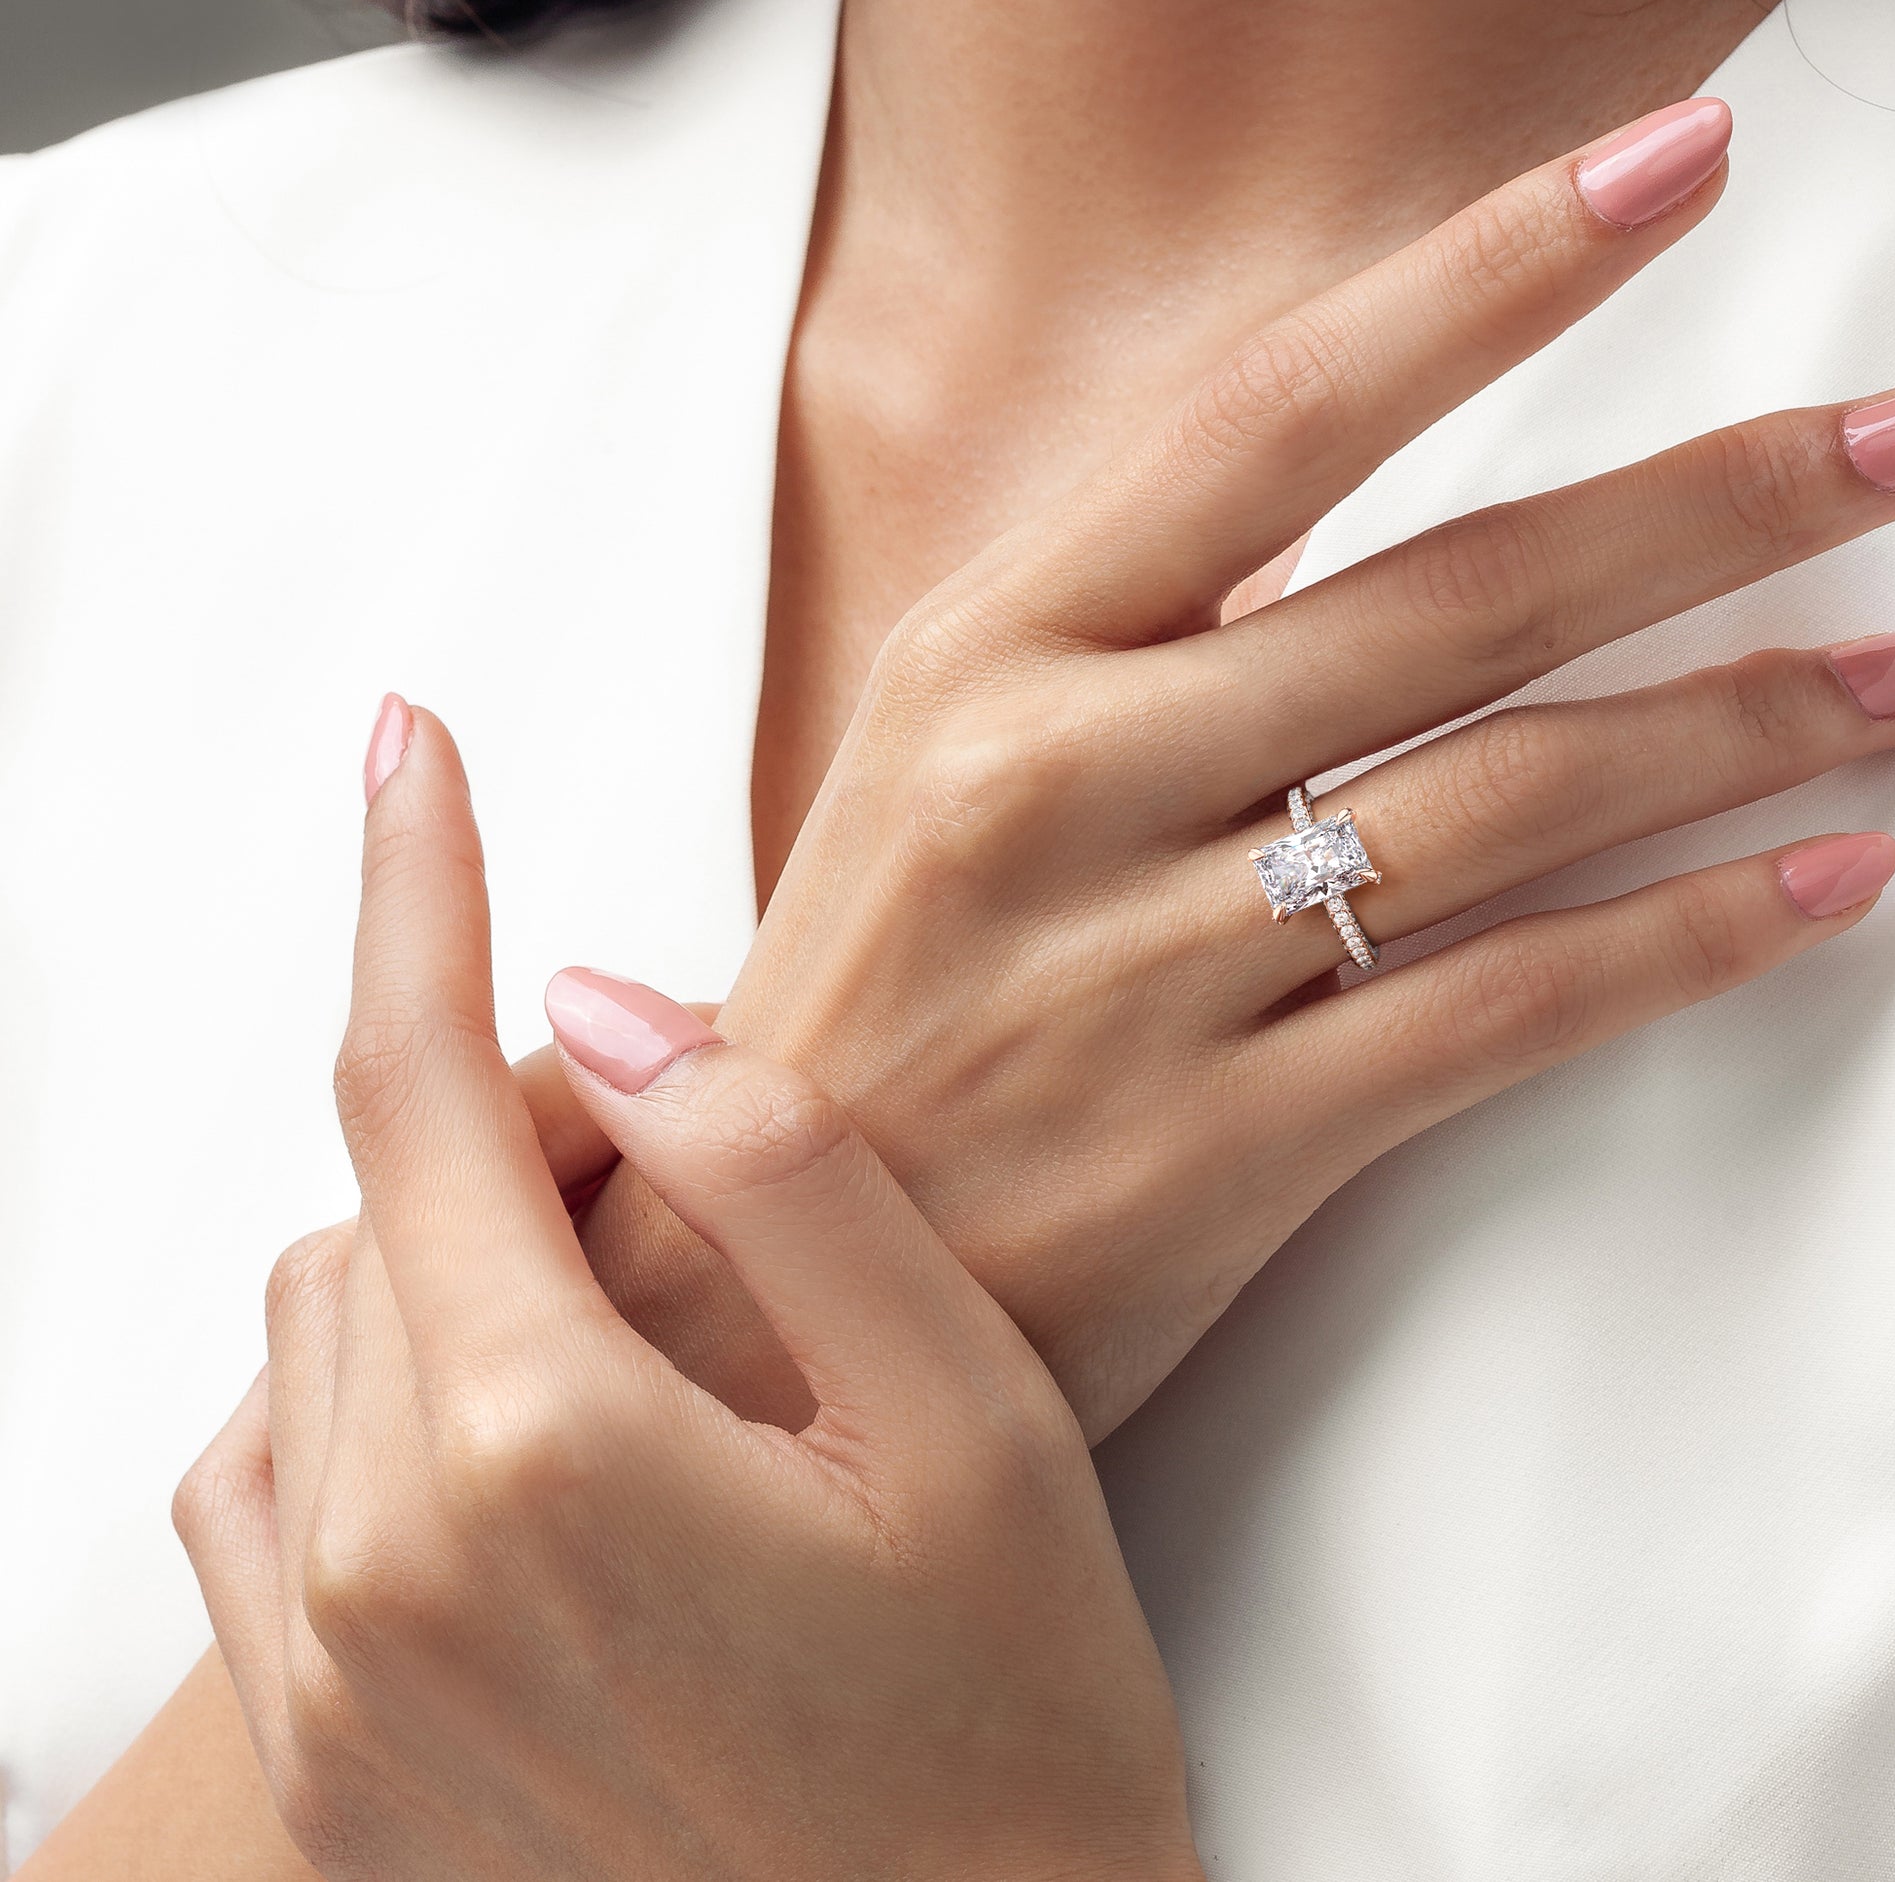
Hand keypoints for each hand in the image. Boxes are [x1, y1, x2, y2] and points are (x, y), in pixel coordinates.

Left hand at [174, 712, 1201, 1881]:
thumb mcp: (975, 1420)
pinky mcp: (328, 1768)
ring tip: (652, 1350)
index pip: (423, 1085)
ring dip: (454, 1269)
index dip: (422, 884)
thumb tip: (606, 1007)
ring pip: (318, 1329)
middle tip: (695, 1191)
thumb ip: (785, 1179)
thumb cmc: (1012, 1735)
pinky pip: (265, 1481)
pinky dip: (369, 1399)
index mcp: (542, 1454)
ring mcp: (330, 1688)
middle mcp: (379, 1573)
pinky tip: (529, 1445)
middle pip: (379, 1204)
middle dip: (516, 1135)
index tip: (408, 743)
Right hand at [578, 98, 1894, 1439]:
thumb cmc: (858, 1009)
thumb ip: (1124, 641)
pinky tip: (1813, 888)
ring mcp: (1133, 970)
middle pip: (1450, 599)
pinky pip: (1501, 1012)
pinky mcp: (1210, 1148)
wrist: (746, 1267)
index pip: (1275, 413)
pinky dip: (1681, 942)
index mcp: (985, 652)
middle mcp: (1056, 781)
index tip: (1665, 174)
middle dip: (1716, 506)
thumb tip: (1351, 522)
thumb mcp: (934, 765)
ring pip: (1506, 798)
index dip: (1488, 280)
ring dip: (1741, 725)